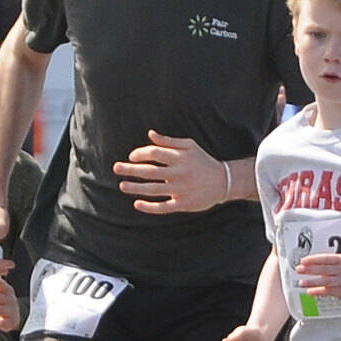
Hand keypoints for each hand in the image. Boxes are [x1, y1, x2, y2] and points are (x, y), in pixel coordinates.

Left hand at [114, 130, 230, 213]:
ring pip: (153, 190)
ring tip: (122, 185)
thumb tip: (149, 134)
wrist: (223, 181)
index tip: (131, 156)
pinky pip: (163, 207)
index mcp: (180, 158)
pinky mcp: (183, 204)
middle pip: (150, 171)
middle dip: (130, 169)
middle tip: (116, 168)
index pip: (154, 154)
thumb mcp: (189, 146)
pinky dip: (149, 207)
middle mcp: (179, 173)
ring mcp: (181, 190)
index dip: (140, 154)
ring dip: (135, 188)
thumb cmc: (202, 161)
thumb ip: (168, 141)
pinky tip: (137, 204)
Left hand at [293, 251, 340, 306]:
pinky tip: (310, 292)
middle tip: (298, 269)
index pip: (325, 258)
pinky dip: (318, 291)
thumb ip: (330, 266)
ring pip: (325, 280)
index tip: (302, 261)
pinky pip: (328, 291)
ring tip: (301, 283)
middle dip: (309, 269)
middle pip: (324, 268)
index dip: (313, 259)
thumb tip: (311, 266)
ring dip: (311, 281)